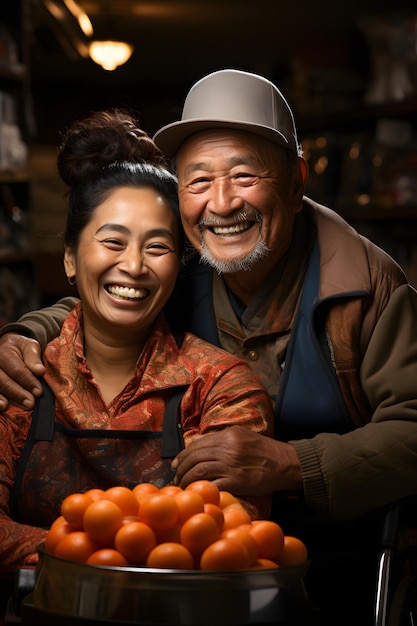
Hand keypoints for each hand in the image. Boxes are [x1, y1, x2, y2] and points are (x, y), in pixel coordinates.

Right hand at [0, 334, 44, 410]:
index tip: (38, 392)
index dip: (28, 382)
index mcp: (4, 352)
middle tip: (30, 403)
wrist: (6, 347)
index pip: (17, 370)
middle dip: (18, 393)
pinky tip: (3, 406)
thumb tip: (40, 371)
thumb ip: (34, 358)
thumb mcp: (30, 346)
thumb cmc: (20, 349)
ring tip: (19, 406)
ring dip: (7, 398)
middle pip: (3, 381)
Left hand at [171, 425, 302, 495]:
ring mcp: (231, 465)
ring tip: (182, 486)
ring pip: (199, 471)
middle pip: (194, 458)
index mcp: (227, 435)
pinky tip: (197, 493)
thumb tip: (200, 445)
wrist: (285, 464)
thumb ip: (223, 439)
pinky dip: (201, 489)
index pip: (197, 445)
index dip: (182, 455)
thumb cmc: (265, 450)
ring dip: (186, 480)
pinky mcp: (236, 482)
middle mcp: (227, 448)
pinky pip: (212, 485)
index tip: (175, 464)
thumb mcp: (243, 435)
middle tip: (175, 477)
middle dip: (180, 469)